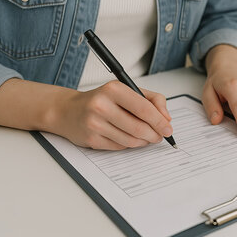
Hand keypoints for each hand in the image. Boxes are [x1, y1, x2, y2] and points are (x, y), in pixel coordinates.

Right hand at [51, 81, 172, 149]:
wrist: (68, 111)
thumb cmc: (102, 99)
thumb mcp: (126, 90)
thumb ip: (151, 99)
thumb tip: (166, 118)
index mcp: (114, 89)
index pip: (144, 109)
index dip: (160, 121)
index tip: (168, 128)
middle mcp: (102, 105)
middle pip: (139, 127)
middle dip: (155, 135)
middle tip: (160, 136)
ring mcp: (95, 124)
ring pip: (131, 140)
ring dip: (144, 142)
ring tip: (147, 137)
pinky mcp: (91, 139)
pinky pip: (119, 147)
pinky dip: (129, 145)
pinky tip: (129, 138)